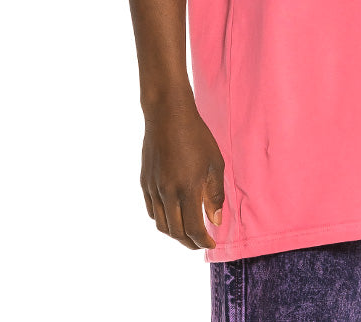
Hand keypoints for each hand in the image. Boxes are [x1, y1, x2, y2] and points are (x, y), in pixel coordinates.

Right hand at [140, 99, 224, 250]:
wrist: (168, 115)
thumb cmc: (196, 136)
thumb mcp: (215, 163)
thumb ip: (215, 195)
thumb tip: (215, 221)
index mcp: (187, 188)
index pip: (193, 228)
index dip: (203, 241)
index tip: (211, 244)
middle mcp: (167, 192)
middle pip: (176, 232)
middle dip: (190, 242)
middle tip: (201, 243)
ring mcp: (153, 188)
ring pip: (161, 225)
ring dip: (175, 234)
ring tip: (188, 233)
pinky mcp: (145, 182)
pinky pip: (152, 211)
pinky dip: (163, 220)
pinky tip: (173, 217)